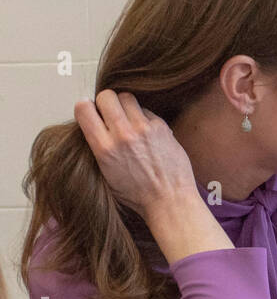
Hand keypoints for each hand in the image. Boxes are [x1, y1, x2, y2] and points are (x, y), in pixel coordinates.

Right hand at [74, 90, 198, 220]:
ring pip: (127, 97)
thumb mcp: (106, 175)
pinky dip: (144, 118)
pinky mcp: (161, 127)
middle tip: (112, 116)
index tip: (92, 114)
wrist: (170, 202)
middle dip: (106, 103)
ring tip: (130, 122)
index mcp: (104, 149)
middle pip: (106, 96)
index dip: (86, 108)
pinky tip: (147, 134)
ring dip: (125, 107)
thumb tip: (94, 124)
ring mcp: (144, 129)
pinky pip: (146, 110)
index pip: (83, 108)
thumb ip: (98, 147)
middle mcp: (123, 135)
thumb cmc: (138, 195)